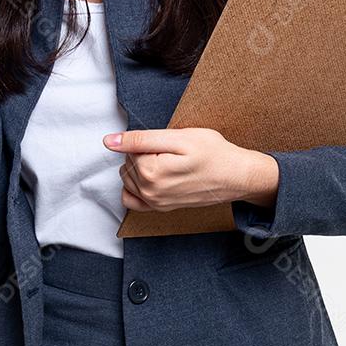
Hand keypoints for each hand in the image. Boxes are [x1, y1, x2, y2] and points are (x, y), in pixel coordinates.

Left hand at [103, 127, 279, 212]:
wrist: (236, 176)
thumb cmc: (214, 153)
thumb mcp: (179, 138)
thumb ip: (140, 139)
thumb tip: (109, 141)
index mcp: (151, 172)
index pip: (129, 148)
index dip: (149, 141)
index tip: (169, 144)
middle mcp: (149, 192)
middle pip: (127, 163)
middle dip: (143, 154)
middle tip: (172, 153)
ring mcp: (154, 203)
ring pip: (128, 177)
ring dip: (141, 168)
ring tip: (168, 163)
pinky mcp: (160, 208)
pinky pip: (131, 199)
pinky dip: (135, 187)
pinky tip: (153, 177)